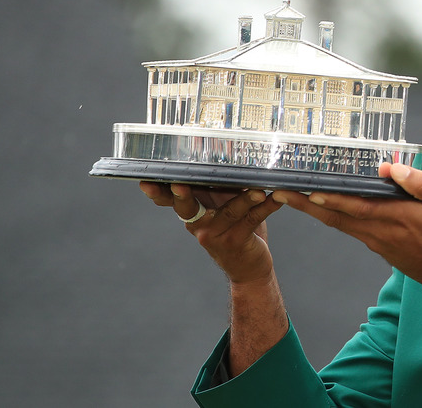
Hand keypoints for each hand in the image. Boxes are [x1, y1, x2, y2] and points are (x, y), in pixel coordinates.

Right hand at [139, 182, 283, 284]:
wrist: (249, 267)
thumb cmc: (237, 229)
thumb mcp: (224, 207)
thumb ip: (221, 188)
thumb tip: (228, 154)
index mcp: (193, 213)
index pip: (170, 200)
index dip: (158, 191)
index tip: (145, 181)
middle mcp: (199, 225)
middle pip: (186, 207)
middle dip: (182, 195)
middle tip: (178, 185)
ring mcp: (216, 235)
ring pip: (229, 212)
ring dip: (245, 199)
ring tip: (257, 190)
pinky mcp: (236, 242)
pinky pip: (252, 220)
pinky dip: (266, 207)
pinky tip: (276, 198)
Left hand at [271, 163, 421, 294]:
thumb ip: (419, 183)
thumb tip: (390, 167)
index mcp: (393, 217)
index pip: (352, 205)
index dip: (326, 197)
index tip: (302, 188)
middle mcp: (377, 231)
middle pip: (333, 216)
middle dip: (304, 203)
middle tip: (278, 192)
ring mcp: (374, 240)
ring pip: (337, 223)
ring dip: (313, 209)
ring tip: (292, 196)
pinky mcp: (376, 245)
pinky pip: (347, 228)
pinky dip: (330, 216)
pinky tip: (322, 206)